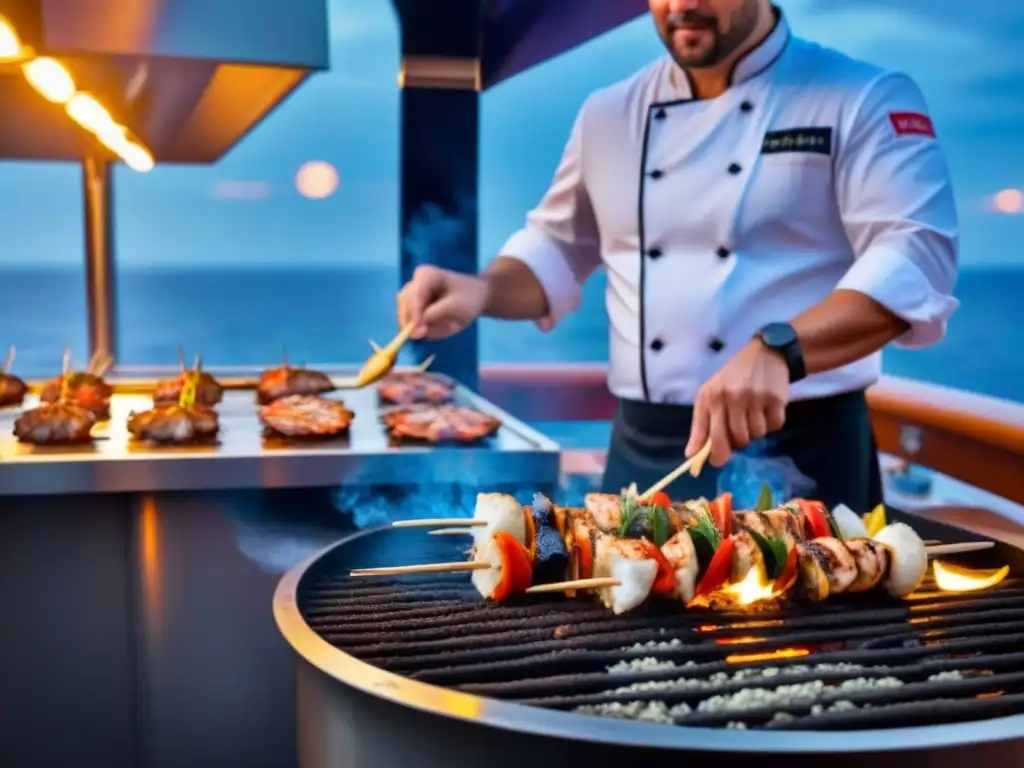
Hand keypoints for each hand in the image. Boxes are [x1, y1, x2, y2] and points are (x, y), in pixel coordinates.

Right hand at [397, 265, 489, 339]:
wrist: (475, 296)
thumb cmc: (469, 299)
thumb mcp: (457, 307)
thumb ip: (435, 316)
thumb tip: (414, 332)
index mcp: (426, 275)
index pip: (413, 297)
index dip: (414, 316)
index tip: (419, 334)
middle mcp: (414, 282)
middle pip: (405, 308)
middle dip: (419, 324)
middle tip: (440, 331)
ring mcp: (411, 294)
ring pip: (407, 319)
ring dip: (426, 327)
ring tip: (449, 325)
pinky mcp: (412, 306)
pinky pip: (413, 324)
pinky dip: (428, 329)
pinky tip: (444, 325)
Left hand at [685, 340, 789, 466]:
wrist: (765, 353)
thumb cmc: (733, 378)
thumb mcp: (710, 395)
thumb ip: (700, 426)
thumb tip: (691, 456)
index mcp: (711, 396)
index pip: (710, 434)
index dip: (714, 454)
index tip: (716, 462)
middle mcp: (732, 397)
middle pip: (735, 440)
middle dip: (737, 445)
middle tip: (738, 438)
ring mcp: (755, 397)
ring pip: (755, 435)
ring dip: (755, 432)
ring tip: (752, 416)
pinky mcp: (776, 399)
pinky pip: (774, 427)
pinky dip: (771, 424)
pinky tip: (766, 410)